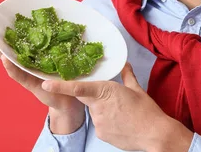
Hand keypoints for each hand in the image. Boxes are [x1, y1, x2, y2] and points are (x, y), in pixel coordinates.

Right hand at [0, 2, 84, 132]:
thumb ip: (56, 38)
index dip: (2, 21)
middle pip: (4, 42)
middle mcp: (22, 60)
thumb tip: (57, 15)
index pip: (12, 34)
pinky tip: (4, 57)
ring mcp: (23, 72)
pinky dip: (10, 66)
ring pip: (5, 56)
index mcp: (27, 52)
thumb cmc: (62, 74)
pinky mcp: (29, 83)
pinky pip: (18, 74)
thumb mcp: (58, 51)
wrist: (68, 99)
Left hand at [42, 63, 193, 151]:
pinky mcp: (101, 134)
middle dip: (96, 97)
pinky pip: (99, 123)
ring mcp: (98, 122)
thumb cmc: (147, 111)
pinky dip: (107, 121)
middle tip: (116, 102)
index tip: (45, 84)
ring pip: (94, 112)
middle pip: (87, 98)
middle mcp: (98, 107)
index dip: (60, 86)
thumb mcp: (137, 90)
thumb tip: (125, 65)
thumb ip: (127, 76)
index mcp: (106, 91)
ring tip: (123, 113)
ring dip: (103, 110)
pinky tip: (121, 123)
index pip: (78, 88)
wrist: (154, 134)